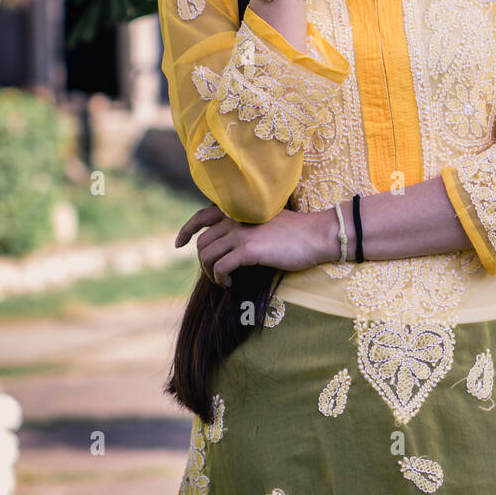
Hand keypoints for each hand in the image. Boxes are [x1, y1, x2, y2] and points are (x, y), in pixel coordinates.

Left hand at [174, 204, 330, 284]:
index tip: (178, 244)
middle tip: (215, 275)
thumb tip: (228, 245)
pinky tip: (230, 283)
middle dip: (203, 263)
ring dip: (211, 273)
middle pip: (202, 243)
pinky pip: (220, 267)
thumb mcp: (265, 223)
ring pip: (207, 256)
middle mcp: (236, 219)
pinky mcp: (248, 249)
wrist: (316, 235)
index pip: (202, 215)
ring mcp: (241, 233)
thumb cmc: (295, 234)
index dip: (187, 230)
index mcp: (239, 211)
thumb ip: (246, 227)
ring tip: (225, 280)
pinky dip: (221, 278)